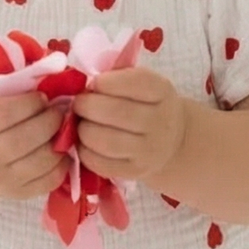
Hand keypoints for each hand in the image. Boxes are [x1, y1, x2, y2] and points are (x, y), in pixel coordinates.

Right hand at [0, 90, 67, 202]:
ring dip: (61, 142)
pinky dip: (63, 163)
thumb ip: (11, 95)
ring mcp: (1, 179)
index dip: (30, 103)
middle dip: (51, 121)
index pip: (4, 114)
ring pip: (42, 159)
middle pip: (26, 137)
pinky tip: (62, 151)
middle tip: (60, 112)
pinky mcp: (18, 193)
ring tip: (63, 131)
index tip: (42, 98)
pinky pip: (49, 180)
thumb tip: (51, 85)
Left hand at [72, 67, 185, 183]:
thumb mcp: (143, 84)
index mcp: (162, 91)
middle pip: (115, 112)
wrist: (170, 141)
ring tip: (81, 124)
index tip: (93, 83)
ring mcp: (149, 150)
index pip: (135, 83)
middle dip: (86, 106)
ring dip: (83, 130)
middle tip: (78, 104)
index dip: (106, 82)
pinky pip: (100, 163)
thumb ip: (116, 78)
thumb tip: (81, 84)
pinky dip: (84, 151)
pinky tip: (85, 143)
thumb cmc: (146, 105)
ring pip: (104, 141)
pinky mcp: (135, 171)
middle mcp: (161, 122)